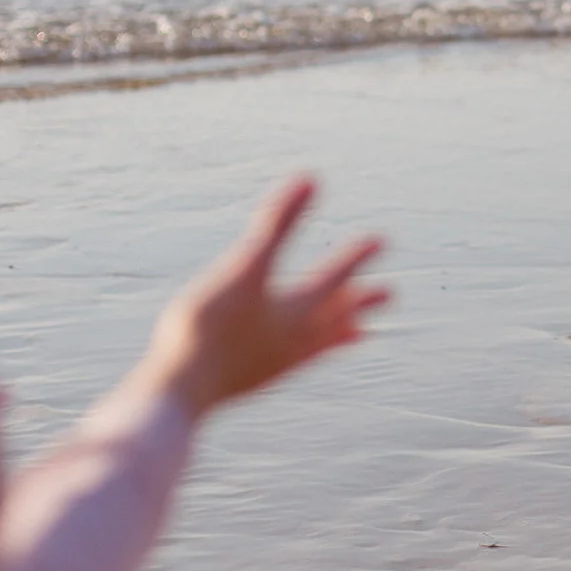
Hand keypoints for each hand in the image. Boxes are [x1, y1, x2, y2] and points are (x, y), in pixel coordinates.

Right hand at [127, 178, 388, 418]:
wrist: (179, 392)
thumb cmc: (208, 327)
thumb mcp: (243, 267)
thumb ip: (278, 224)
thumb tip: (311, 178)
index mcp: (295, 309)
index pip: (333, 277)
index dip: (354, 256)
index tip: (380, 242)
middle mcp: (294, 339)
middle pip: (335, 315)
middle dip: (359, 301)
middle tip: (390, 295)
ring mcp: (275, 363)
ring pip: (318, 344)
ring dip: (339, 332)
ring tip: (360, 332)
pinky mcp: (253, 381)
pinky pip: (289, 367)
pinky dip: (305, 357)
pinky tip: (295, 360)